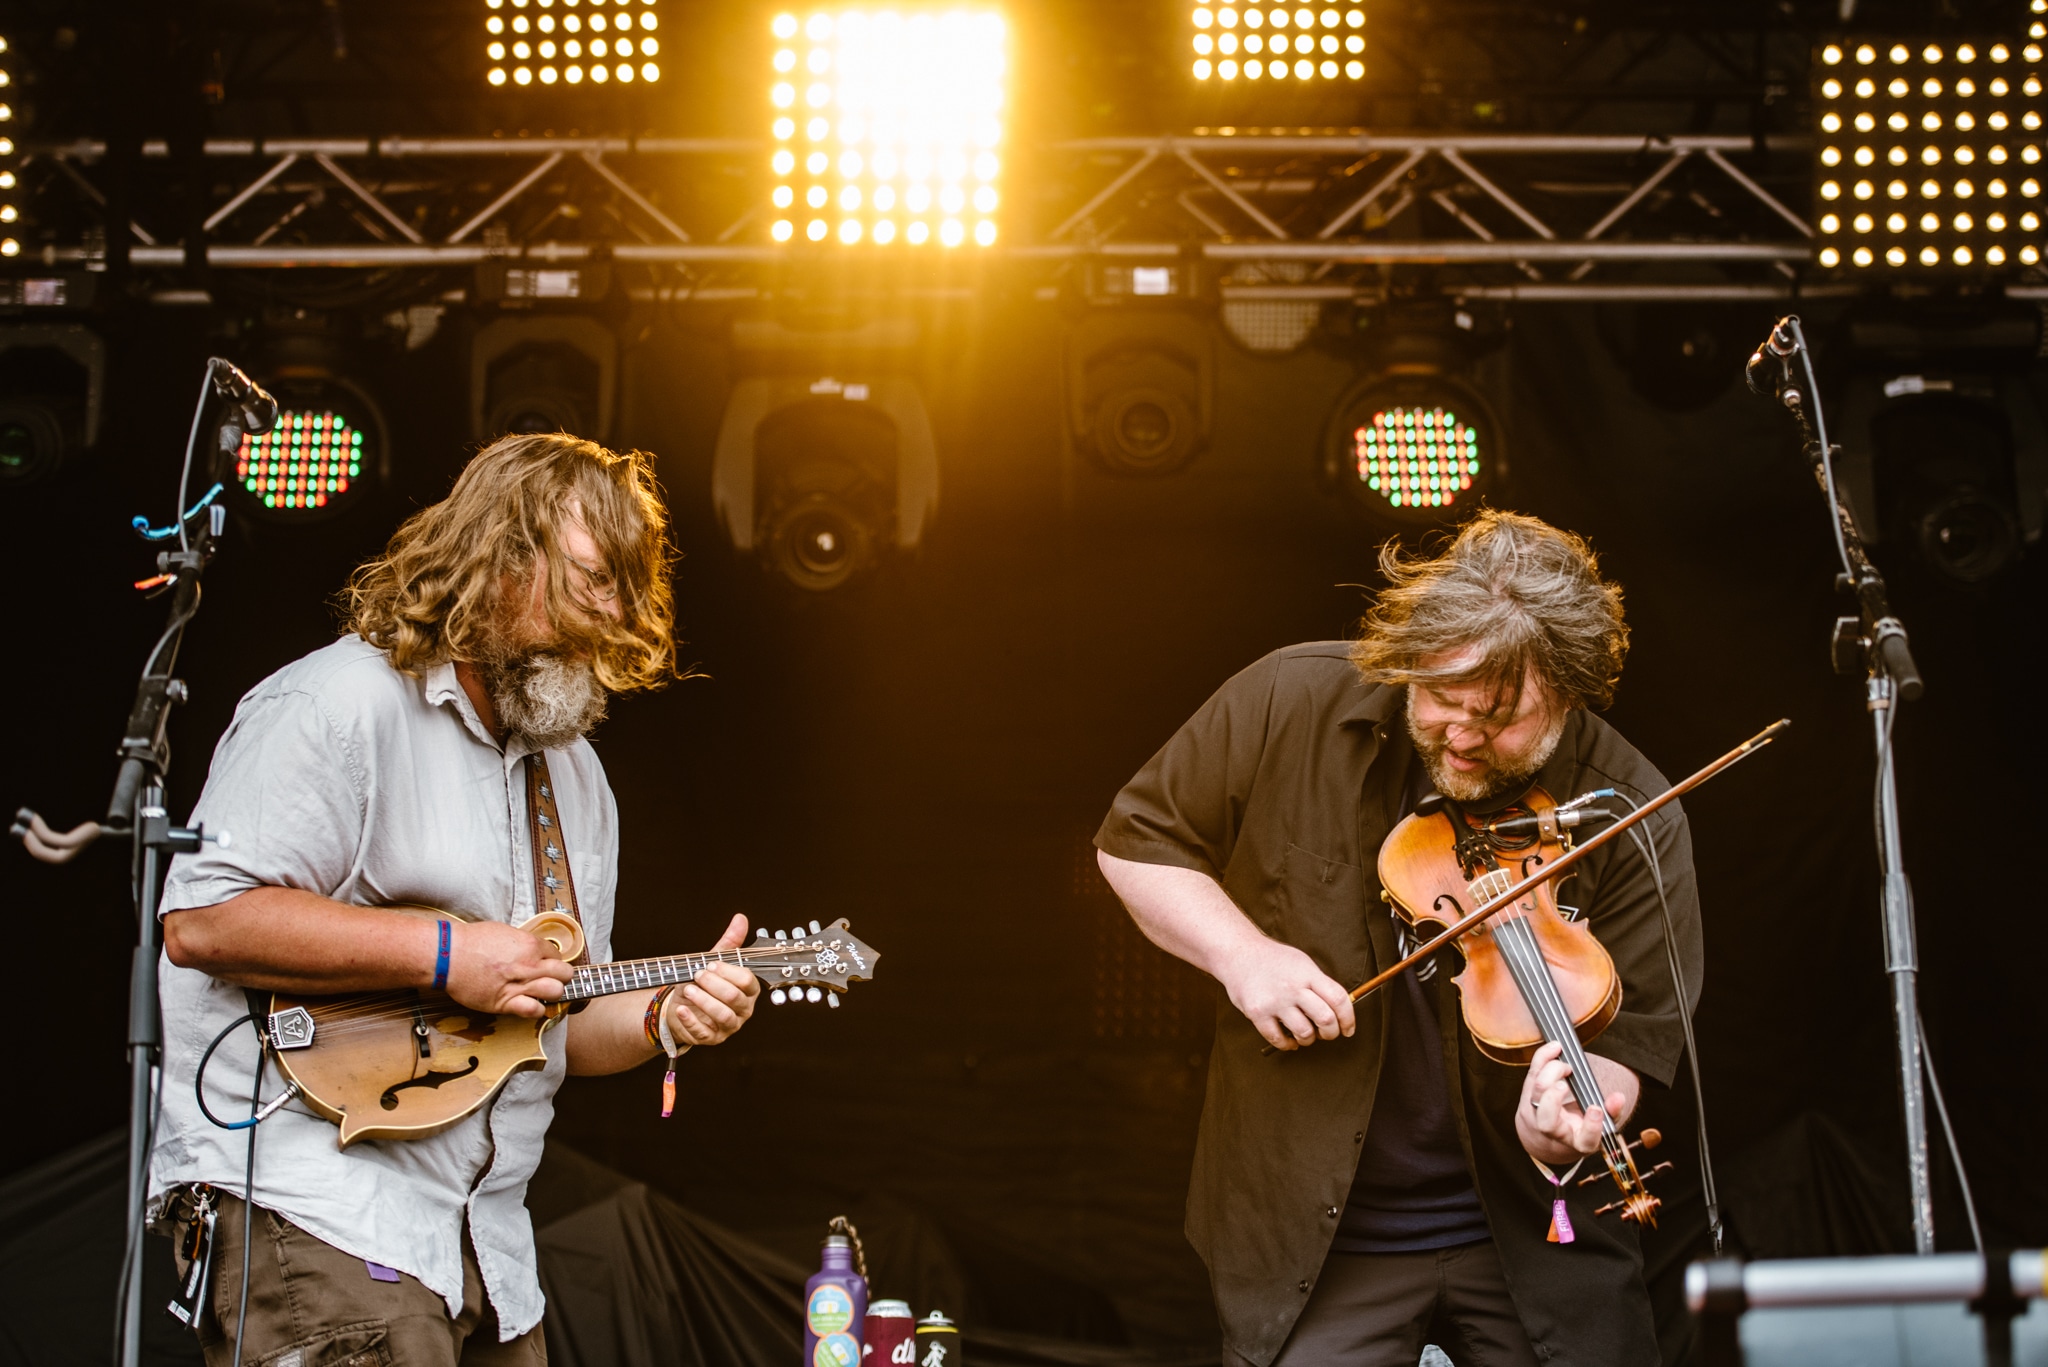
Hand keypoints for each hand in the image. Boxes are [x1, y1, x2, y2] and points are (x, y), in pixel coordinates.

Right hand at [442, 919, 573, 1018]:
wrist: (448, 955)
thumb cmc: (471, 941)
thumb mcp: (504, 932)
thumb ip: (523, 942)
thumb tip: (533, 949)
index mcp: (529, 944)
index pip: (557, 955)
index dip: (553, 961)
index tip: (548, 965)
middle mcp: (528, 965)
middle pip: (564, 973)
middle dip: (562, 976)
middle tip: (553, 979)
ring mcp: (518, 985)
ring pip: (555, 991)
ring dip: (553, 993)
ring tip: (544, 993)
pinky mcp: (505, 1002)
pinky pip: (534, 1010)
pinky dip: (537, 1009)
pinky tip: (530, 1005)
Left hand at [663, 913, 761, 1047]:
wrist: (681, 1006)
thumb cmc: (702, 984)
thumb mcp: (714, 962)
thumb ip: (729, 942)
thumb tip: (740, 919)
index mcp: (748, 990)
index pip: (747, 981)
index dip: (728, 971)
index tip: (711, 964)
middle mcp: (742, 1009)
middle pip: (734, 997)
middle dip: (713, 984)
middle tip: (697, 974)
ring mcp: (728, 1026)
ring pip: (723, 1016)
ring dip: (703, 1001)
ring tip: (688, 989)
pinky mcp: (712, 1038)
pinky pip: (704, 1032)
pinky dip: (690, 1020)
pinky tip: (681, 1009)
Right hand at [1221, 937, 1355, 1050]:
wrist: (1237, 952)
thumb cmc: (1272, 959)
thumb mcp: (1301, 963)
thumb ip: (1318, 983)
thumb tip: (1339, 1007)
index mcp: (1308, 973)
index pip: (1338, 999)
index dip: (1348, 1018)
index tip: (1348, 1028)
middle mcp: (1293, 987)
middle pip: (1325, 1019)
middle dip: (1331, 1033)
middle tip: (1327, 1034)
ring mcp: (1275, 1001)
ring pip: (1304, 1033)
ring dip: (1309, 1040)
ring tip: (1305, 1035)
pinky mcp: (1257, 1013)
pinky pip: (1278, 1039)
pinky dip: (1287, 1044)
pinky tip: (1289, 1040)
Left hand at [1516, 1042, 1636, 1165]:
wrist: (1548, 1135)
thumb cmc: (1579, 1128)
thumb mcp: (1601, 1125)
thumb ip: (1612, 1112)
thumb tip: (1618, 1097)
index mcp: (1578, 1141)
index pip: (1585, 1141)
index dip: (1592, 1126)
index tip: (1596, 1108)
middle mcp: (1554, 1132)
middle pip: (1547, 1121)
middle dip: (1554, 1097)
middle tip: (1569, 1076)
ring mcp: (1536, 1117)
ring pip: (1534, 1095)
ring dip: (1549, 1072)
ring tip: (1566, 1061)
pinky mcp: (1526, 1099)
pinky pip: (1530, 1077)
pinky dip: (1542, 1059)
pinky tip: (1555, 1048)